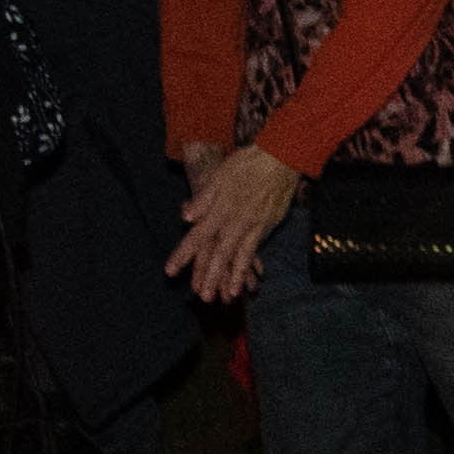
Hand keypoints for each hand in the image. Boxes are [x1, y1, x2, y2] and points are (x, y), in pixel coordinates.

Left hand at [166, 141, 302, 306]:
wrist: (283, 156)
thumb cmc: (248, 163)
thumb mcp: (220, 175)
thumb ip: (203, 198)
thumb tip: (186, 217)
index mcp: (221, 209)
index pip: (197, 237)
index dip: (183, 255)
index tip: (170, 272)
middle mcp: (238, 220)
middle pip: (221, 253)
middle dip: (212, 276)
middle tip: (204, 297)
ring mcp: (257, 223)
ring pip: (243, 254)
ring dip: (235, 276)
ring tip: (230, 294)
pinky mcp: (271, 222)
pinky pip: (257, 246)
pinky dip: (251, 263)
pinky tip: (250, 275)